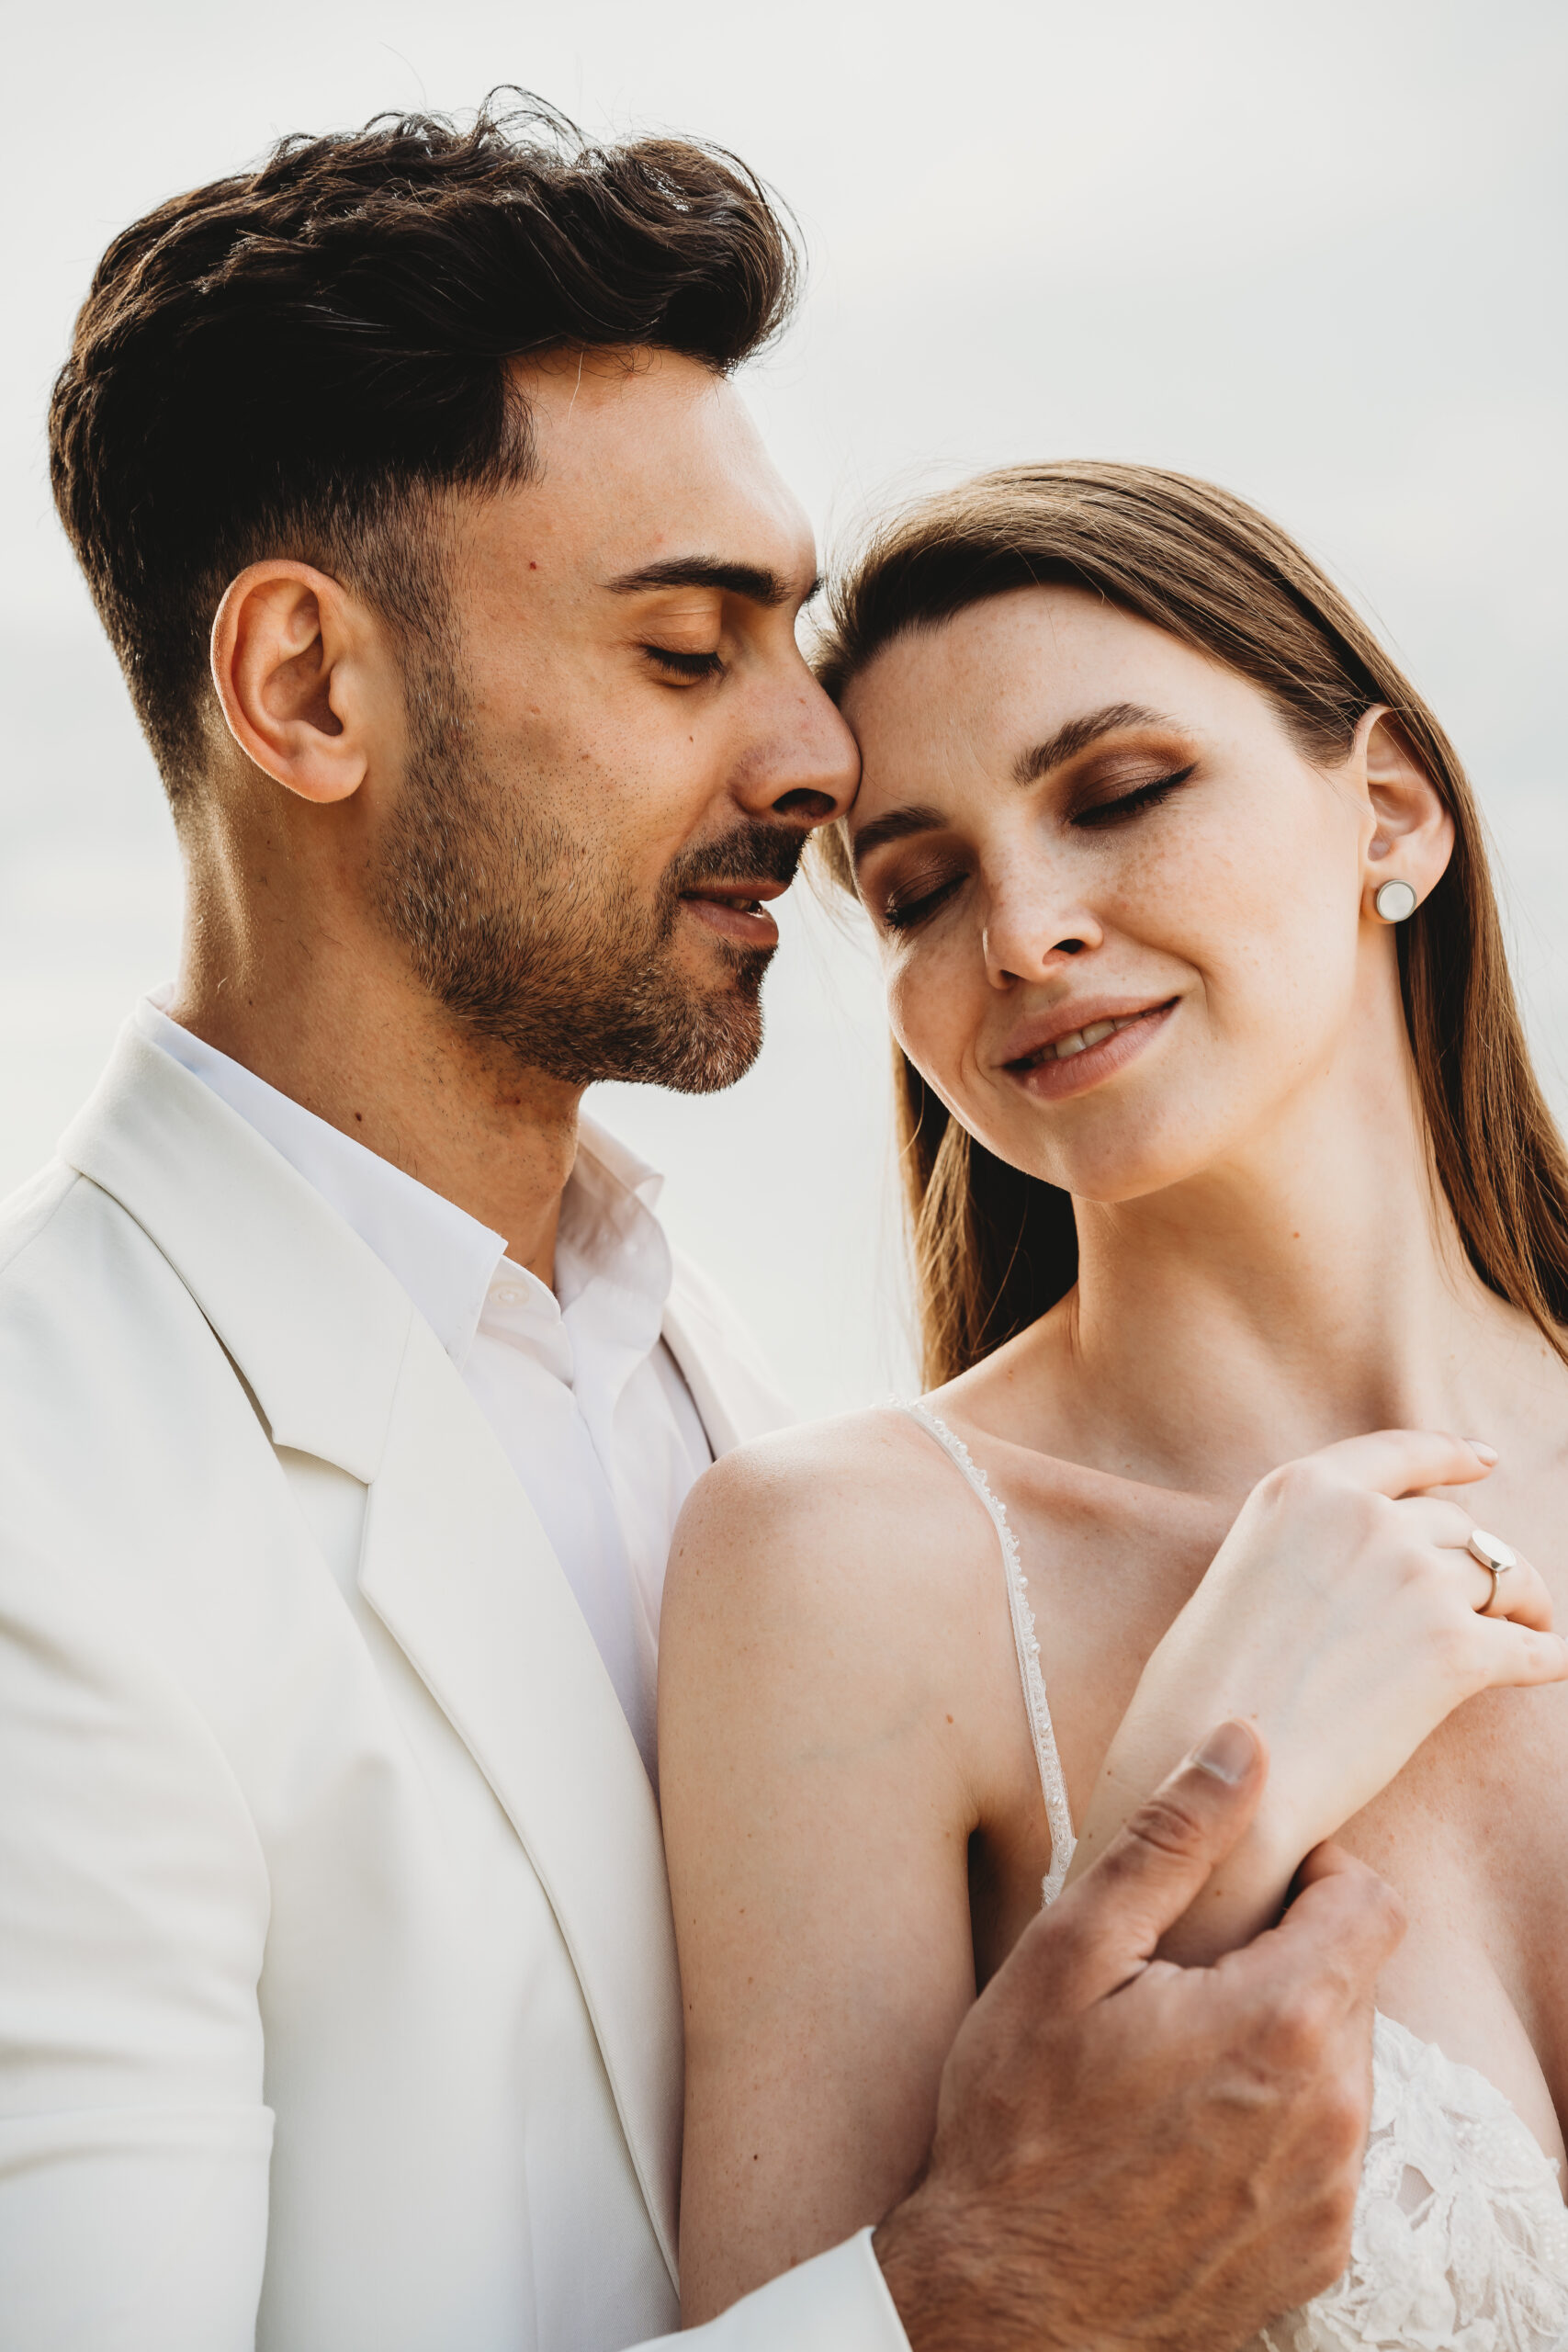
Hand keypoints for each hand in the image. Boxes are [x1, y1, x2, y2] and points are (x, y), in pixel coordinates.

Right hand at [874, 1724, 1402, 2351]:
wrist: (1002, 2303)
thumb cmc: (1020, 2121)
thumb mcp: (1069, 1955)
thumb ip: (1170, 1841)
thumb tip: (1241, 1744)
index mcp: (1285, 2022)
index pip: (1372, 1902)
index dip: (1316, 1874)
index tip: (1248, 1888)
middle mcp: (1336, 2112)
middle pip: (1355, 1984)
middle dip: (1285, 1960)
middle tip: (1182, 1980)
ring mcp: (1333, 2193)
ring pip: (1342, 2068)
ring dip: (1281, 2043)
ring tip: (1176, 2060)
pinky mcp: (1319, 2252)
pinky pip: (1327, 2149)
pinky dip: (1276, 2124)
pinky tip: (1187, 2133)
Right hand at [1067, 1429, 1567, 1961]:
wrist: (1214, 1774)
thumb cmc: (1202, 1693)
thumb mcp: (1242, 1575)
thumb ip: (1305, 1547)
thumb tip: (1363, 1570)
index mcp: (1303, 1489)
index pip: (1402, 1453)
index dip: (1452, 1456)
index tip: (1483, 1461)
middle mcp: (1366, 1519)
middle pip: (1457, 1527)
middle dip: (1479, 1559)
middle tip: (1492, 1595)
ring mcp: (1415, 1580)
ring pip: (1502, 1580)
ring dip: (1518, 1608)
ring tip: (1523, 1632)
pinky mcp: (1456, 1651)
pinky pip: (1532, 1649)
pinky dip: (1546, 1656)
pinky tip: (1550, 1664)